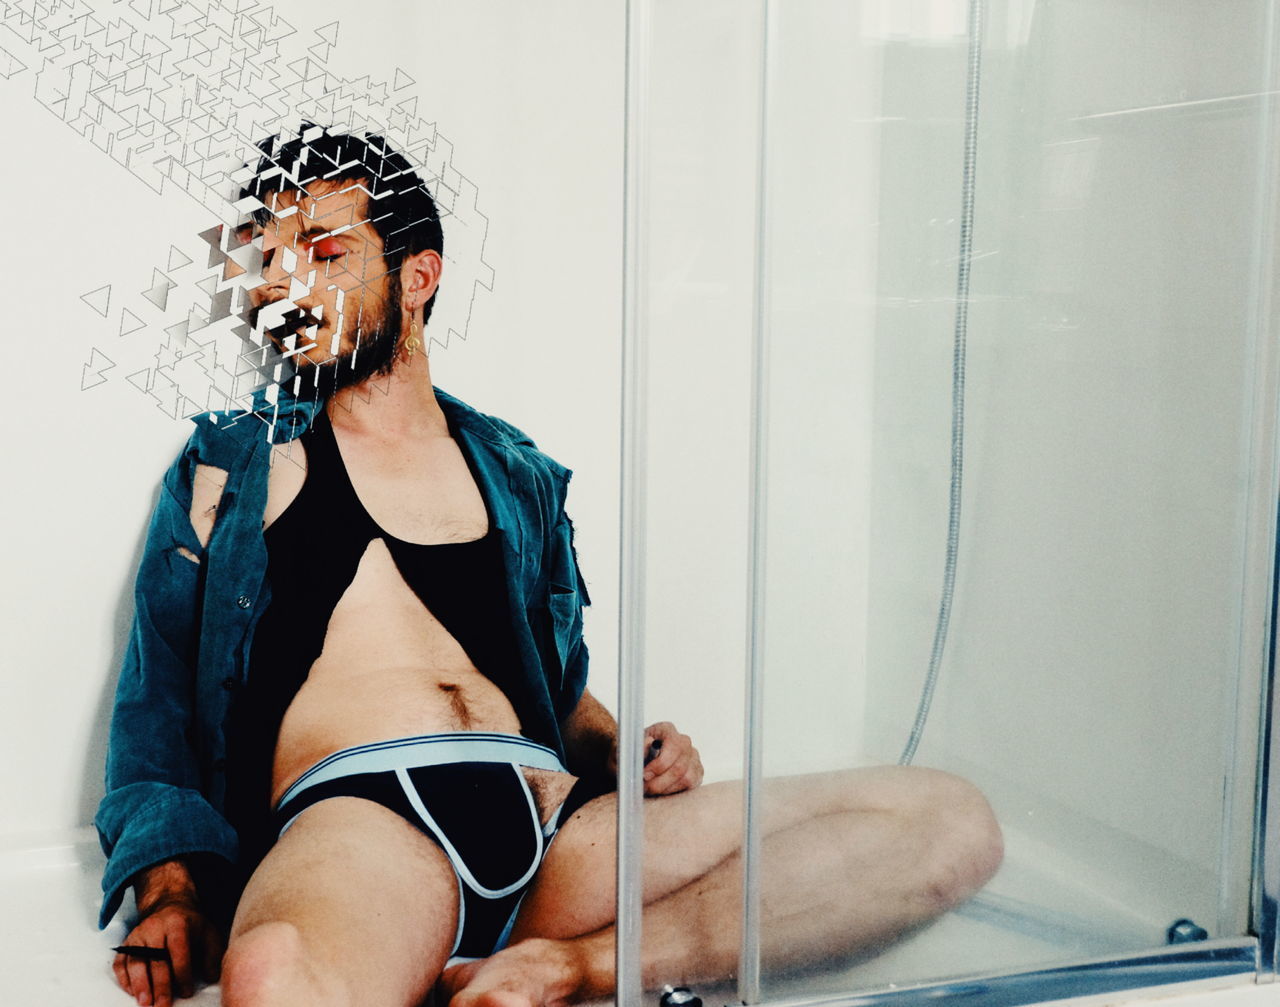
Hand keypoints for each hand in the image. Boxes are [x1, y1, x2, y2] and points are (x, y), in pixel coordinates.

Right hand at [112, 868, 223, 1005]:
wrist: (169, 906)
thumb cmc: (191, 925)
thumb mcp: (208, 932)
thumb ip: (212, 954)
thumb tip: (211, 977)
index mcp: (177, 924)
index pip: (178, 951)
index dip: (182, 973)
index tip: (187, 992)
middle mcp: (154, 928)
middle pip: (156, 960)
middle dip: (160, 986)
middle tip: (163, 1006)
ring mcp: (137, 935)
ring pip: (136, 963)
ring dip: (140, 985)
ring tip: (146, 1003)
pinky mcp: (126, 944)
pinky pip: (121, 963)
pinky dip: (125, 980)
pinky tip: (132, 993)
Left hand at [641, 721, 703, 795]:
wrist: (638, 762)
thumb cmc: (635, 754)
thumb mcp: (630, 750)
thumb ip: (639, 747)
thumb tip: (649, 742)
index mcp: (666, 730)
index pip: (673, 745)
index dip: (660, 763)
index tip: (645, 775)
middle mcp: (683, 741)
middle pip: (680, 766)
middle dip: (660, 781)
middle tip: (645, 787)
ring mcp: (692, 756)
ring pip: (686, 778)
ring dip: (666, 787)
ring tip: (651, 788)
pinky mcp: (696, 771)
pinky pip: (690, 784)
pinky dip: (673, 790)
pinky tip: (661, 789)